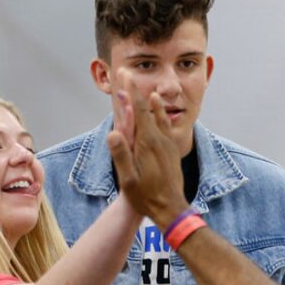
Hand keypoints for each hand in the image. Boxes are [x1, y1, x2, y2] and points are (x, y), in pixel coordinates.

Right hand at [107, 70, 186, 228]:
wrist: (172, 209)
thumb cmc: (147, 197)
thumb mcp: (129, 180)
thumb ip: (121, 155)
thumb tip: (112, 132)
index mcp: (147, 143)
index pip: (137, 111)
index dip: (130, 91)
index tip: (125, 75)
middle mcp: (160, 139)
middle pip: (147, 109)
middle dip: (136, 91)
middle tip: (129, 75)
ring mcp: (167, 144)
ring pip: (159, 117)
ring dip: (152, 102)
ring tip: (148, 91)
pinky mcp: (171, 151)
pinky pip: (165, 126)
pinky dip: (161, 114)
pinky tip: (160, 111)